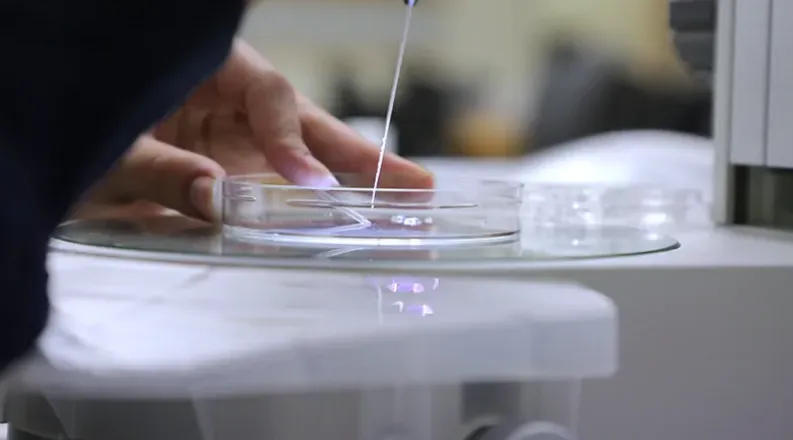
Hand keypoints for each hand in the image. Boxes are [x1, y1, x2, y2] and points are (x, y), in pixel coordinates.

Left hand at [74, 40, 432, 220]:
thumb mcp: (111, 149)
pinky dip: (307, 209)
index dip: (294, 140)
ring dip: (349, 185)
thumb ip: (163, 172)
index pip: (268, 97)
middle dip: (361, 157)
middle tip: (416, 184)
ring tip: (402, 203)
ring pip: (301, 161)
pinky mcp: (227, 174)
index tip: (313, 183)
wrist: (51, 151)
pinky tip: (341, 222)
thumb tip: (221, 200)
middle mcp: (228, 105)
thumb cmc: (75, 123)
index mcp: (205, 72)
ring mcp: (232, 142)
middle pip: (307, 125)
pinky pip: (275, 192)